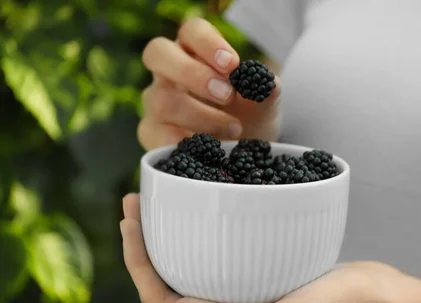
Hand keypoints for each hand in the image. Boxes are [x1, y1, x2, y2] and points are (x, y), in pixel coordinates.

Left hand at [120, 193, 417, 302]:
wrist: (378, 300)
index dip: (138, 264)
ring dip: (166, 245)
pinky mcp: (259, 289)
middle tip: (134, 204)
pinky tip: (200, 220)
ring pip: (190, 277)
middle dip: (143, 250)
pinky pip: (216, 268)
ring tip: (156, 207)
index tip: (130, 219)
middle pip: (169, 289)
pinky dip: (199, 243)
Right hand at [138, 17, 281, 149]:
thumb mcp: (263, 103)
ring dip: (200, 116)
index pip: (192, 31)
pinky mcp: (152, 133)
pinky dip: (182, 142)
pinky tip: (208, 149)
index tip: (233, 65)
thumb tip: (267, 84)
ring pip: (161, 100)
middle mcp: (168, 72)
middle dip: (193, 74)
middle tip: (228, 95)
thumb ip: (266, 90)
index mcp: (194, 51)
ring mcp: (156, 102)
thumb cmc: (249, 116)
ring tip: (234, 129)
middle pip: (159, 53)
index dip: (209, 44)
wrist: (243, 151)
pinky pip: (155, 134)